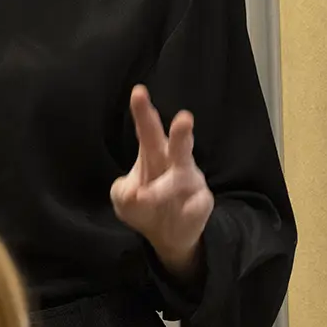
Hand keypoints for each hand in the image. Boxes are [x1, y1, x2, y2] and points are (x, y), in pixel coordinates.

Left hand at [111, 85, 212, 279]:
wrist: (170, 235)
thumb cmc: (145, 205)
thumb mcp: (124, 200)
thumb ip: (123, 193)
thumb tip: (136, 192)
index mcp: (153, 154)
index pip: (147, 131)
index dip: (143, 112)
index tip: (138, 92)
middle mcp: (175, 162)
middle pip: (178, 144)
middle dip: (182, 133)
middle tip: (185, 118)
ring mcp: (191, 179)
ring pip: (187, 174)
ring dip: (171, 182)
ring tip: (148, 194)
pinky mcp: (203, 200)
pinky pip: (195, 203)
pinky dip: (186, 209)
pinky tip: (181, 210)